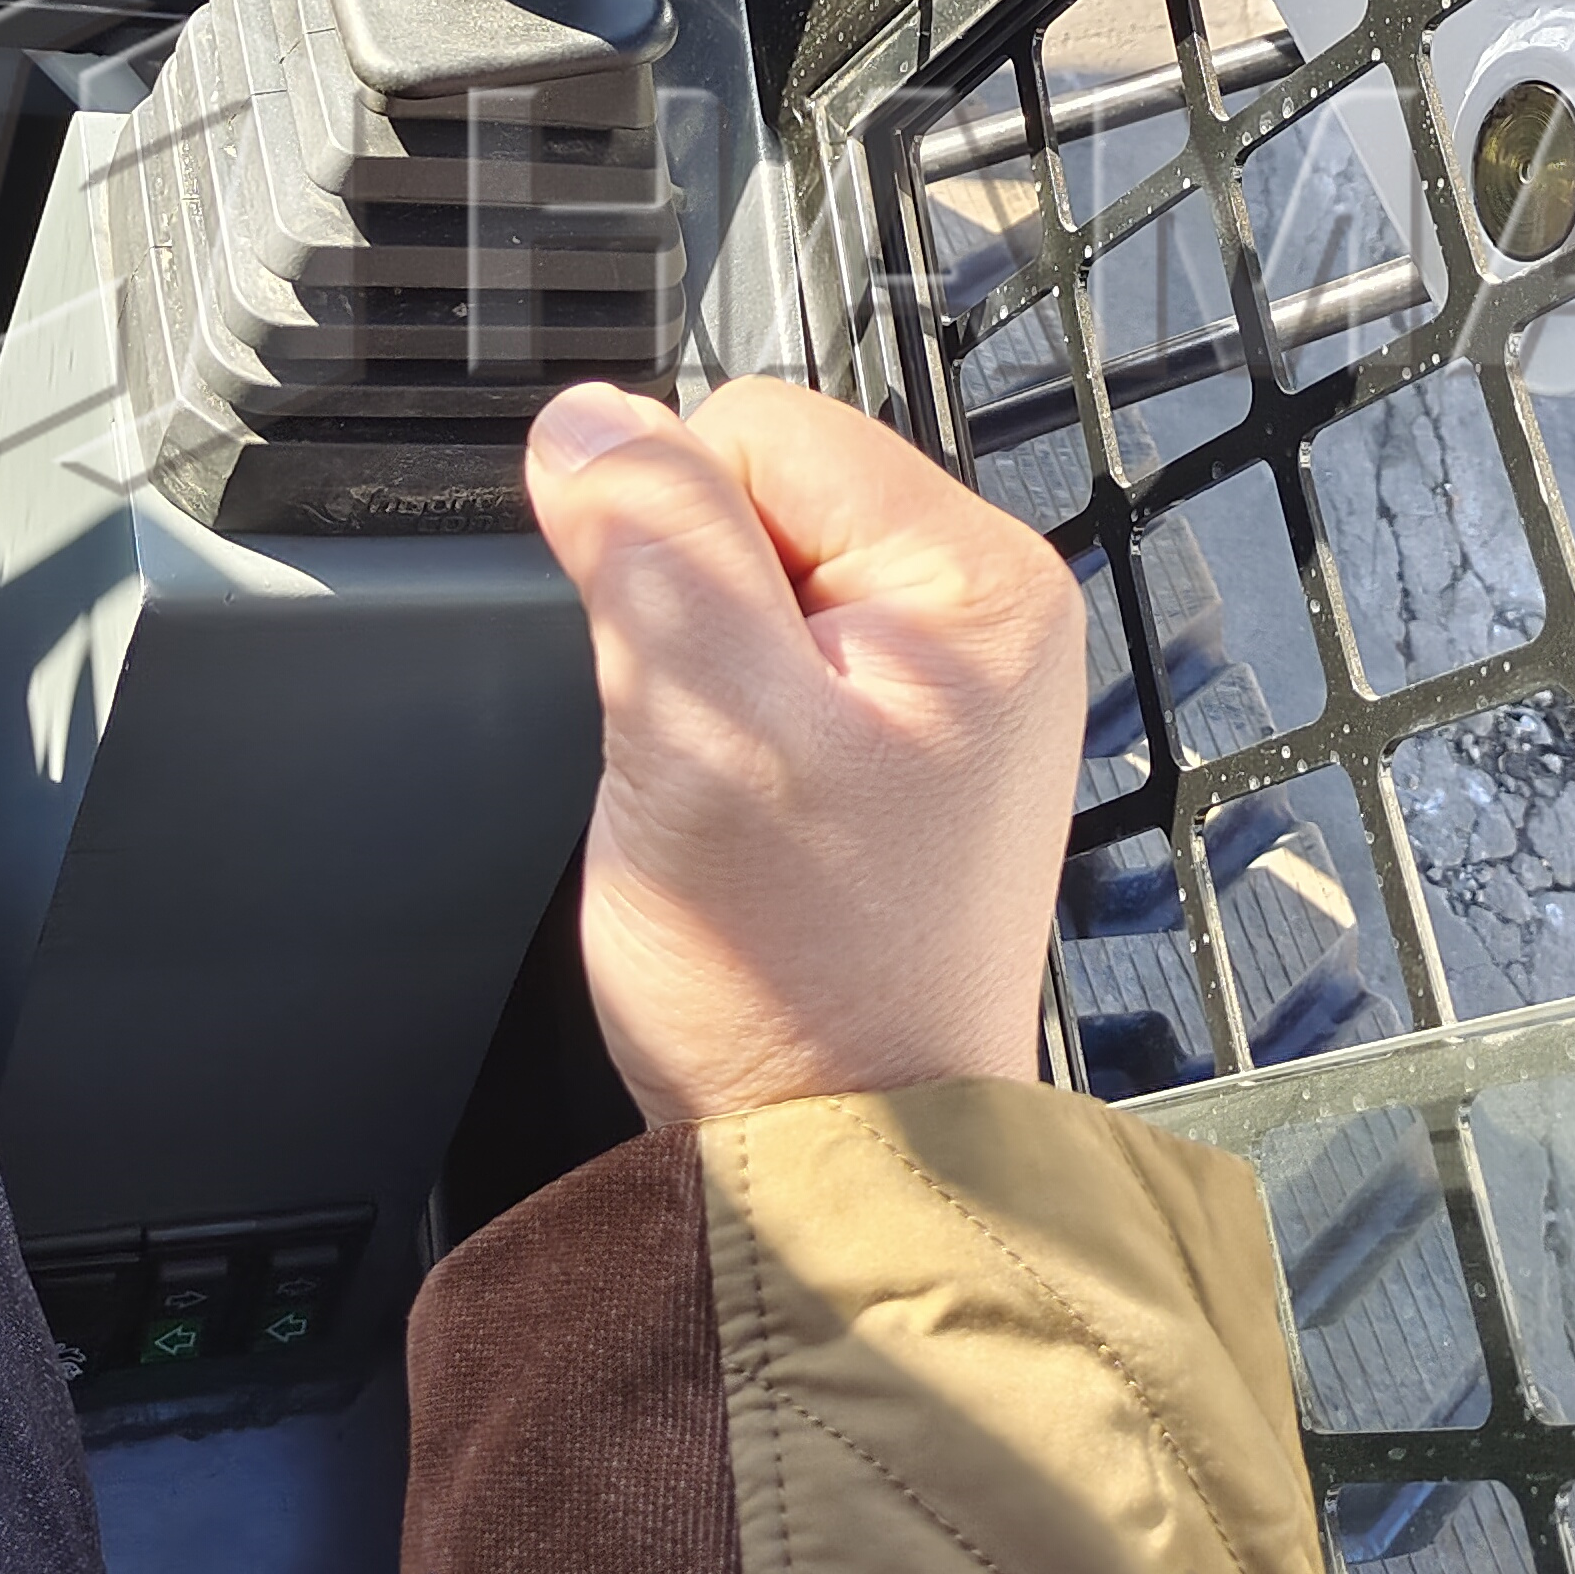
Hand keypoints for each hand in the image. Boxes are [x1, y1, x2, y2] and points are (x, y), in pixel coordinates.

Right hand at [523, 375, 1086, 1126]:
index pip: (759, 426)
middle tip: (717, 754)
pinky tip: (752, 815)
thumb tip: (586, 418)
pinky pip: (774, 662)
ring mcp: (951, 684)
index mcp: (977, 578)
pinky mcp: (905, 746)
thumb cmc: (796, 975)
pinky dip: (730, 723)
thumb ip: (652, 544)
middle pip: (760, 496)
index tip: (692, 678)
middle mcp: (988, 612)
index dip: (674, 536)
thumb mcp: (701, 727)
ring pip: (753, 582)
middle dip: (693, 606)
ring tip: (738, 797)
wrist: (845, 1155)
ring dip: (707, 673)